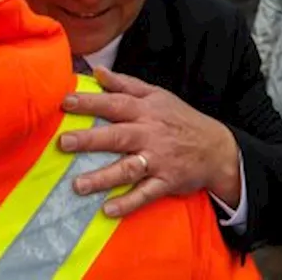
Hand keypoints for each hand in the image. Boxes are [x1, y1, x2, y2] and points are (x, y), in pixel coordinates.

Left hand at [58, 67, 241, 217]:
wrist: (217, 148)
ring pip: (128, 168)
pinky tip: (108, 210)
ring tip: (78, 185)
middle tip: (64, 143)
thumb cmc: (180, 119)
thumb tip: (98, 71)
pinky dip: (128, 203)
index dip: (91, 102)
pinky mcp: (166, 182)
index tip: (65, 102)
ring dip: (103, 178)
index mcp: (146, 111)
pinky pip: (145, 194)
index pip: (115, 104)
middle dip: (90, 139)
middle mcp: (150, 134)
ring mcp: (158, 160)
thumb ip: (125, 84)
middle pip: (117, 136)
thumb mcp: (157, 95)